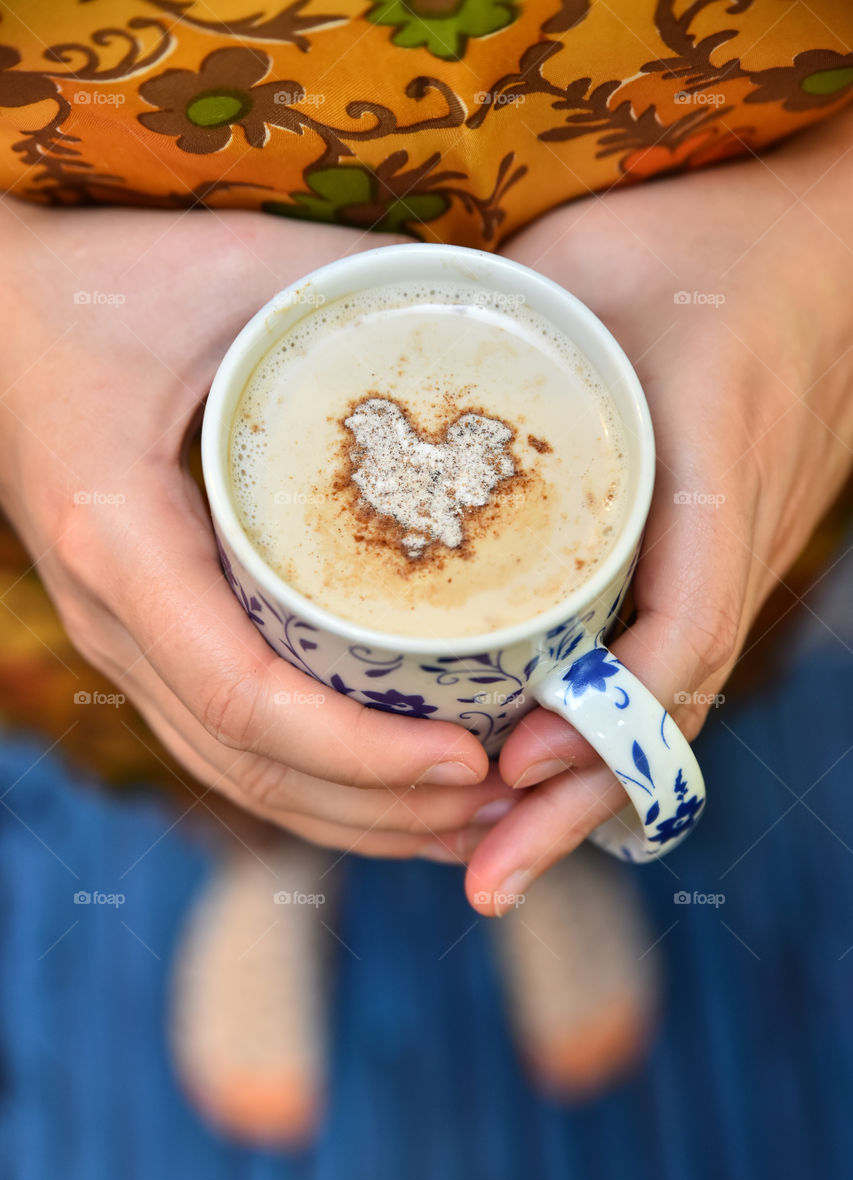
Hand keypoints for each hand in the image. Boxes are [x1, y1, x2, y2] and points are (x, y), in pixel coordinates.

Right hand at [0, 201, 514, 856]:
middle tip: (503, 806)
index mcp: (122, 540)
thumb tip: (506, 305)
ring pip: (235, 775)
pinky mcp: (145, 636)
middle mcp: (111, 616)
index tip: (465, 757)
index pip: (243, 697)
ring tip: (470, 820)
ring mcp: (121, 638)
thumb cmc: (103, 283)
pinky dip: (315, 779)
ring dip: (355, 814)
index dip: (358, 750)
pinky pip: (226, 741)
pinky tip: (392, 784)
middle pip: (249, 767)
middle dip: (379, 808)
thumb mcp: (234, 267)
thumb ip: (359, 285)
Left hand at [461, 108, 852, 912]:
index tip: (514, 768)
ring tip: (497, 853)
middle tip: (483, 879)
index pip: (683, 631)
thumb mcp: (586, 266)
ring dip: (590, 787)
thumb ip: (492, 336)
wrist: (830, 246)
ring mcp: (740, 556)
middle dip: (579, 803)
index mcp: (714, 468)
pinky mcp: (721, 558)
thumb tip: (369, 414)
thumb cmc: (707, 236)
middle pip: (672, 707)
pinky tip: (546, 772)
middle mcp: (738, 537)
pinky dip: (609, 733)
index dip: (603, 719)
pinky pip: (672, 667)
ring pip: (673, 703)